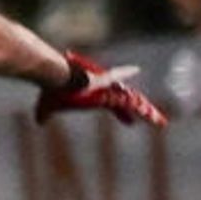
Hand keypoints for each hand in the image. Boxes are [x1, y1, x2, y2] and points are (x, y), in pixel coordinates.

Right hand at [37, 52, 163, 126]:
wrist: (57, 76)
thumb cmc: (53, 88)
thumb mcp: (48, 105)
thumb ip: (44, 113)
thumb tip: (39, 122)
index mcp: (96, 94)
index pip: (114, 105)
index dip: (123, 114)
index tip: (131, 123)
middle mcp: (107, 91)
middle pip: (129, 103)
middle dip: (142, 112)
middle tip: (155, 121)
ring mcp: (111, 92)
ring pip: (135, 104)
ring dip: (148, 114)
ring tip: (161, 123)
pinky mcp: (111, 95)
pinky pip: (132, 105)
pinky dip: (144, 112)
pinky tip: (155, 118)